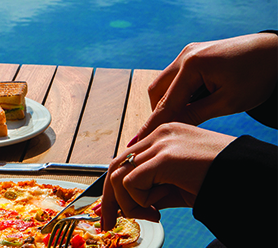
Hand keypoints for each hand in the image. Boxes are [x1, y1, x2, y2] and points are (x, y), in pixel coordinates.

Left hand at [101, 123, 234, 229]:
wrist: (250, 176)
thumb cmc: (221, 181)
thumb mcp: (181, 183)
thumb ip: (156, 186)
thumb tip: (130, 202)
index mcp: (163, 137)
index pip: (125, 160)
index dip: (114, 188)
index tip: (111, 212)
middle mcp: (159, 135)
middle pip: (116, 166)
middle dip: (109, 199)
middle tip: (109, 223)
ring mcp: (161, 143)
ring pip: (119, 175)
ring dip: (129, 204)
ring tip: (153, 214)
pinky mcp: (165, 158)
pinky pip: (132, 183)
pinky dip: (139, 203)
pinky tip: (159, 210)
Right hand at [134, 33, 276, 142]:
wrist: (276, 52)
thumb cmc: (257, 76)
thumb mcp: (228, 102)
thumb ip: (196, 114)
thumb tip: (171, 129)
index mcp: (193, 65)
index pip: (166, 102)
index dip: (152, 124)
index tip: (137, 141)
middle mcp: (185, 55)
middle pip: (157, 90)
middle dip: (160, 111)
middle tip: (167, 131)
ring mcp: (188, 52)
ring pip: (165, 82)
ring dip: (169, 101)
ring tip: (185, 117)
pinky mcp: (194, 53)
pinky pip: (176, 76)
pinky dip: (179, 92)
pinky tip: (192, 103)